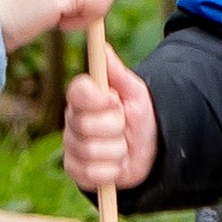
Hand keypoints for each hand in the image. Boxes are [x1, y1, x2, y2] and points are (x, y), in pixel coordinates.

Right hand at [63, 52, 155, 196]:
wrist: (149, 152)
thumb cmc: (139, 117)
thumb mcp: (135, 93)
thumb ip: (118, 73)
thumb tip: (103, 48)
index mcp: (83, 98)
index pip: (77, 91)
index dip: (98, 98)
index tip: (114, 99)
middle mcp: (72, 120)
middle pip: (88, 125)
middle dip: (116, 127)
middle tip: (123, 126)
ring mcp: (71, 146)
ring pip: (92, 151)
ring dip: (118, 150)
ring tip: (122, 146)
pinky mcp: (75, 170)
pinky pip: (92, 172)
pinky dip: (112, 170)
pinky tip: (115, 164)